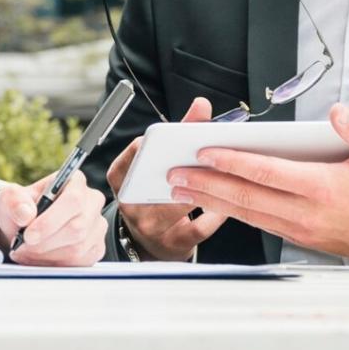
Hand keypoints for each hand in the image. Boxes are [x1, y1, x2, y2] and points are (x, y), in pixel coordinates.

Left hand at [0, 169, 106, 265]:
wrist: (26, 229)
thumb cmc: (23, 208)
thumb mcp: (10, 198)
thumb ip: (14, 201)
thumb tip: (26, 213)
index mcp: (75, 181)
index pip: (72, 200)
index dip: (50, 221)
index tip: (28, 235)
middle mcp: (92, 202)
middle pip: (77, 228)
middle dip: (45, 243)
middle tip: (23, 247)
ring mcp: (97, 226)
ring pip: (78, 248)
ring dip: (47, 255)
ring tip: (27, 253)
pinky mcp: (97, 248)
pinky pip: (80, 263)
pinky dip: (56, 264)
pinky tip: (40, 259)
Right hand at [108, 96, 226, 259]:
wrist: (149, 242)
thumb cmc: (153, 194)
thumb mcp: (154, 166)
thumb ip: (177, 133)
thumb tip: (202, 105)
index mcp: (121, 180)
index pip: (129, 159)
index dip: (149, 147)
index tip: (168, 136)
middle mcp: (130, 205)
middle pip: (157, 182)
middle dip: (184, 167)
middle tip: (205, 155)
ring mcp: (150, 227)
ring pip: (180, 204)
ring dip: (205, 189)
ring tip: (223, 177)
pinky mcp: (173, 244)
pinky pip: (200, 226)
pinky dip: (216, 214)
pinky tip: (226, 204)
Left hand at [167, 103, 348, 267]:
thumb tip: (338, 111)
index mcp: (324, 188)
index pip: (268, 174)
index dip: (233, 162)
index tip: (205, 152)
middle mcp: (307, 212)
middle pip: (247, 197)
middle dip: (207, 184)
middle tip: (173, 173)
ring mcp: (301, 229)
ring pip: (247, 214)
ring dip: (211, 200)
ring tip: (180, 188)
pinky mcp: (300, 238)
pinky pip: (259, 223)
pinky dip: (232, 211)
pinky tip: (212, 200)